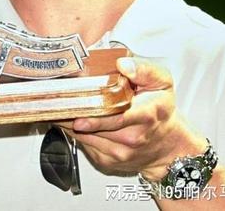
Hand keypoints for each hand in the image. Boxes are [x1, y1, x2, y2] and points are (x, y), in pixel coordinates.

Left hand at [58, 57, 206, 179]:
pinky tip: (75, 120)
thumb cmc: (160, 111)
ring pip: (84, 136)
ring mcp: (119, 152)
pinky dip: (76, 133)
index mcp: (144, 115)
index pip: (115, 117)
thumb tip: (123, 64)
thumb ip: (143, 69)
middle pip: (94, 127)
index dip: (94, 116)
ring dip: (69, 122)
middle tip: (57, 102)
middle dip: (74, 114)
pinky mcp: (108, 161)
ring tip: (61, 108)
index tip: (77, 111)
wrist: (168, 146)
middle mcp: (132, 137)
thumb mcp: (161, 83)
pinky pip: (84, 145)